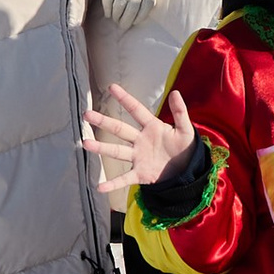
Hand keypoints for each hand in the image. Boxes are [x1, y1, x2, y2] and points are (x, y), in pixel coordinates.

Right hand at [80, 85, 197, 194]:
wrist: (188, 171)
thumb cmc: (185, 147)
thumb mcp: (186, 129)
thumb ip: (180, 112)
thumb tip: (175, 93)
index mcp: (152, 127)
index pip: (136, 110)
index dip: (125, 99)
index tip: (112, 87)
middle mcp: (140, 140)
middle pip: (119, 129)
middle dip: (103, 122)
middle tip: (87, 114)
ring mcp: (138, 157)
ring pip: (116, 151)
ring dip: (101, 148)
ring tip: (85, 143)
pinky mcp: (140, 174)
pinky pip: (124, 179)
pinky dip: (112, 184)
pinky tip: (100, 186)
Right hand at [102, 0, 165, 30]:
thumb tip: (141, 10)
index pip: (141, 16)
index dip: (136, 20)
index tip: (133, 22)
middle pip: (129, 17)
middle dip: (125, 23)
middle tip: (122, 25)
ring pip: (117, 13)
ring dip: (116, 18)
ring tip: (115, 19)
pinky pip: (107, 5)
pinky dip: (107, 11)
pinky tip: (108, 13)